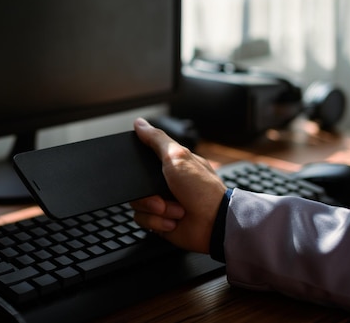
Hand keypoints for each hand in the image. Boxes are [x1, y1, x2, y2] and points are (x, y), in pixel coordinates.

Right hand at [130, 118, 225, 252]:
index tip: (145, 171)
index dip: (140, 166)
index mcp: (171, 165)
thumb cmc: (202, 190)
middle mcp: (165, 184)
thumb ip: (157, 139)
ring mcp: (162, 203)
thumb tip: (139, 123)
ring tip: (175, 210)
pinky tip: (173, 221)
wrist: (213, 224)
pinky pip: (142, 220)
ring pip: (137, 204)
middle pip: (136, 184)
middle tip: (163, 194)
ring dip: (156, 209)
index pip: (144, 160)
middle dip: (148, 193)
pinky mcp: (159, 222)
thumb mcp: (178, 157)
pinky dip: (158, 222)